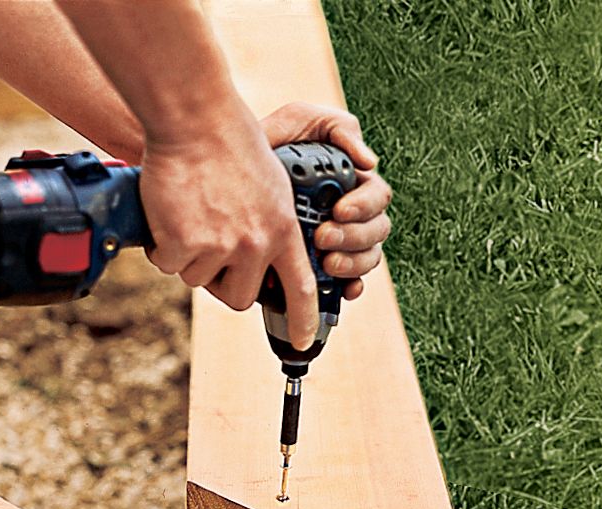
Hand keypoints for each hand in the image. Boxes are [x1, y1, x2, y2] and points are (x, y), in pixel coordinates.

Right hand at [140, 99, 319, 349]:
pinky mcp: (185, 244)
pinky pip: (168, 264)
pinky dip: (161, 246)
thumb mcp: (271, 185)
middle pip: (239, 297)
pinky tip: (169, 214)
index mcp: (282, 230)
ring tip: (189, 215)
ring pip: (197, 280)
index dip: (303, 320)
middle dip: (222, 283)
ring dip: (187, 257)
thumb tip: (257, 259)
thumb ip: (270, 224)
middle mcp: (256, 244)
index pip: (299, 288)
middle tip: (209, 251)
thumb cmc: (230, 141)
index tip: (304, 341)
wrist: (196, 119)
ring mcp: (221, 246)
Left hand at [260, 102, 391, 300]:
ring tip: (326, 263)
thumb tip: (370, 163)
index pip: (377, 197)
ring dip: (353, 263)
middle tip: (323, 237)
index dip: (364, 206)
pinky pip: (348, 284)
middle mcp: (353, 213)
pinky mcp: (322, 266)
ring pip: (367, 258)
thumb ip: (336, 129)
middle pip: (377, 231)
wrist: (224, 172)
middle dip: (353, 237)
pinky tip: (342, 292)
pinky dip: (349, 289)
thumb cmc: (264, 143)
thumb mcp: (297, 122)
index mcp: (351, 181)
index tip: (338, 209)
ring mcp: (340, 242)